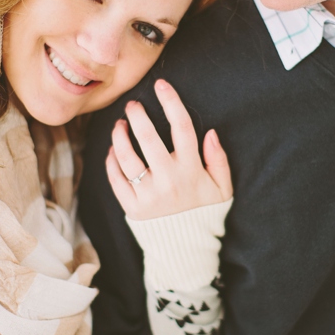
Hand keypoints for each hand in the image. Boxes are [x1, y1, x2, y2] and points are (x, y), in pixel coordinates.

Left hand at [107, 79, 232, 219]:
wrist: (187, 248)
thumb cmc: (206, 212)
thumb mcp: (223, 188)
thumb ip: (218, 159)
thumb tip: (211, 132)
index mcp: (191, 170)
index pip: (182, 128)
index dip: (171, 102)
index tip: (162, 86)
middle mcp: (168, 180)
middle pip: (148, 138)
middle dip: (138, 116)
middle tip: (133, 105)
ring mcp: (148, 194)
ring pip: (126, 157)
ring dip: (120, 136)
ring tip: (120, 125)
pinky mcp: (132, 207)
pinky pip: (116, 179)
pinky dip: (111, 161)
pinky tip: (113, 150)